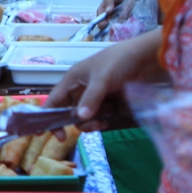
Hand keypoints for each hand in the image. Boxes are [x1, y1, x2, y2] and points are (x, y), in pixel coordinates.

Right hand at [46, 31, 165, 130]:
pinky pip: (98, 117)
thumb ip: (91, 98)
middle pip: (68, 112)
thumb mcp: (103, 78)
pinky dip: (101, 122)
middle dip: (73, 123)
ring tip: (102, 124)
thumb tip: (79, 118)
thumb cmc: (120, 62)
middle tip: (85, 130)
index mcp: (73, 79)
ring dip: (89, 124)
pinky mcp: (109, 103)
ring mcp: (95, 97)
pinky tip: (108, 122)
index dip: (47, 116)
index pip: (54, 101)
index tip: (44, 134)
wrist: (148, 58)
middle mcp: (81, 89)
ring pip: (84, 117)